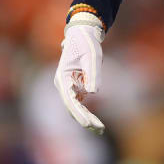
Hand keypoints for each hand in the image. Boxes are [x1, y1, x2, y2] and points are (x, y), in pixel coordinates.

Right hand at [53, 12, 105, 133]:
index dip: (79, 113)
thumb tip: (93, 92)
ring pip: (76, 108)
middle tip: (100, 129)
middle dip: (85, 119)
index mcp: (63, 78)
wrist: (83, 35)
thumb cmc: (86, 43)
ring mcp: (68, 88)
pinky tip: (97, 123)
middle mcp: (63, 85)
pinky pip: (80, 105)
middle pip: (72, 107)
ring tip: (100, 129)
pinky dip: (87, 114)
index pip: (70, 100)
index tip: (88, 124)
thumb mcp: (92, 56)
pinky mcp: (75, 88)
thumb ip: (93, 73)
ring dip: (87, 119)